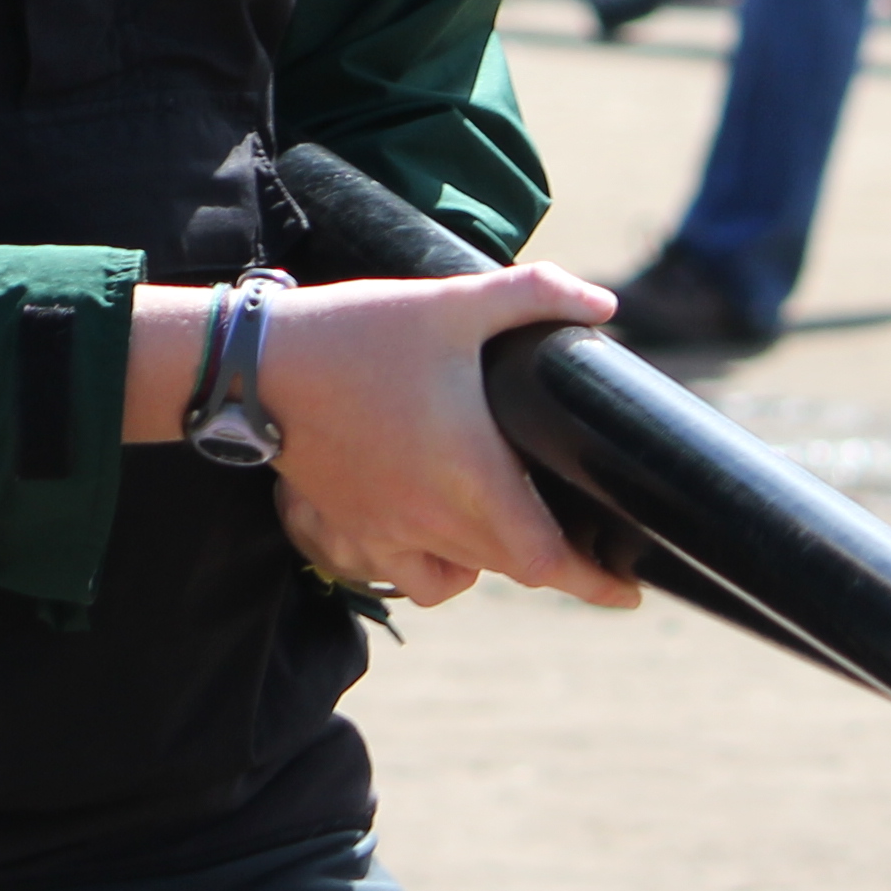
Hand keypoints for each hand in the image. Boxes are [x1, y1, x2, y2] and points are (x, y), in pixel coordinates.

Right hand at [244, 269, 640, 614]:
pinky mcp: (354, 527)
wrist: (259, 366)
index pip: (548, 562)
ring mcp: (389, 532)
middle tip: (596, 550)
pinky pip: (412, 576)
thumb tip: (604, 304)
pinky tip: (448, 532)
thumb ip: (535, 296)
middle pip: (516, 571)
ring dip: (500, 563)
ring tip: (520, 529)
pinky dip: (443, 569)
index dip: (596, 584)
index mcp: (473, 477)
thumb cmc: (361, 334)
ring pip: (465, 577)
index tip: (630, 594)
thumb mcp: (455, 301)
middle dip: (561, 566)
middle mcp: (435, 519)